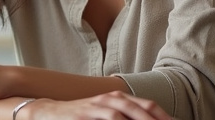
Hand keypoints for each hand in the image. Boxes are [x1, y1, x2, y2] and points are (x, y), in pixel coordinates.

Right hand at [17, 92, 171, 119]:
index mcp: (119, 98)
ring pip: (124, 114)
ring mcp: (97, 107)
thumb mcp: (106, 114)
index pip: (149, 106)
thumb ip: (126, 117)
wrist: (50, 112)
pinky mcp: (84, 115)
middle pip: (141, 109)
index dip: (165, 117)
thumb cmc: (83, 116)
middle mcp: (110, 99)